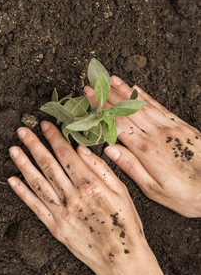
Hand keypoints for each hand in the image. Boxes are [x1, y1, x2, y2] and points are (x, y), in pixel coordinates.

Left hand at [7, 122, 164, 274]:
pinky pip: (34, 206)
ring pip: (37, 182)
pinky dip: (22, 192)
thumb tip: (82, 149)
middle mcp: (73, 197)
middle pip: (48, 165)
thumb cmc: (126, 224)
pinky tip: (12, 180)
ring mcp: (61, 212)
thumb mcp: (123, 192)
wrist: (122, 259)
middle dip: (34, 145)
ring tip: (13, 149)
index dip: (54, 138)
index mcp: (91, 185)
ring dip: (23, 164)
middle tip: (22, 130)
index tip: (45, 125)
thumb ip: (101, 169)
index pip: (67, 154)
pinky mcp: (54, 227)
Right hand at [85, 76, 200, 217]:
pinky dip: (146, 97)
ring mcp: (173, 129)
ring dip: (125, 91)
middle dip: (108, 95)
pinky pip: (161, 108)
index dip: (101, 107)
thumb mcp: (154, 190)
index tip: (89, 96)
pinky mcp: (184, 128)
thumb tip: (110, 150)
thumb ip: (131, 167)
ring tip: (111, 79)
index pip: (118, 122)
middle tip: (94, 84)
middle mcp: (159, 134)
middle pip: (128, 109)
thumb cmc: (186, 196)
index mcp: (147, 150)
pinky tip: (137, 89)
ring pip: (143, 105)